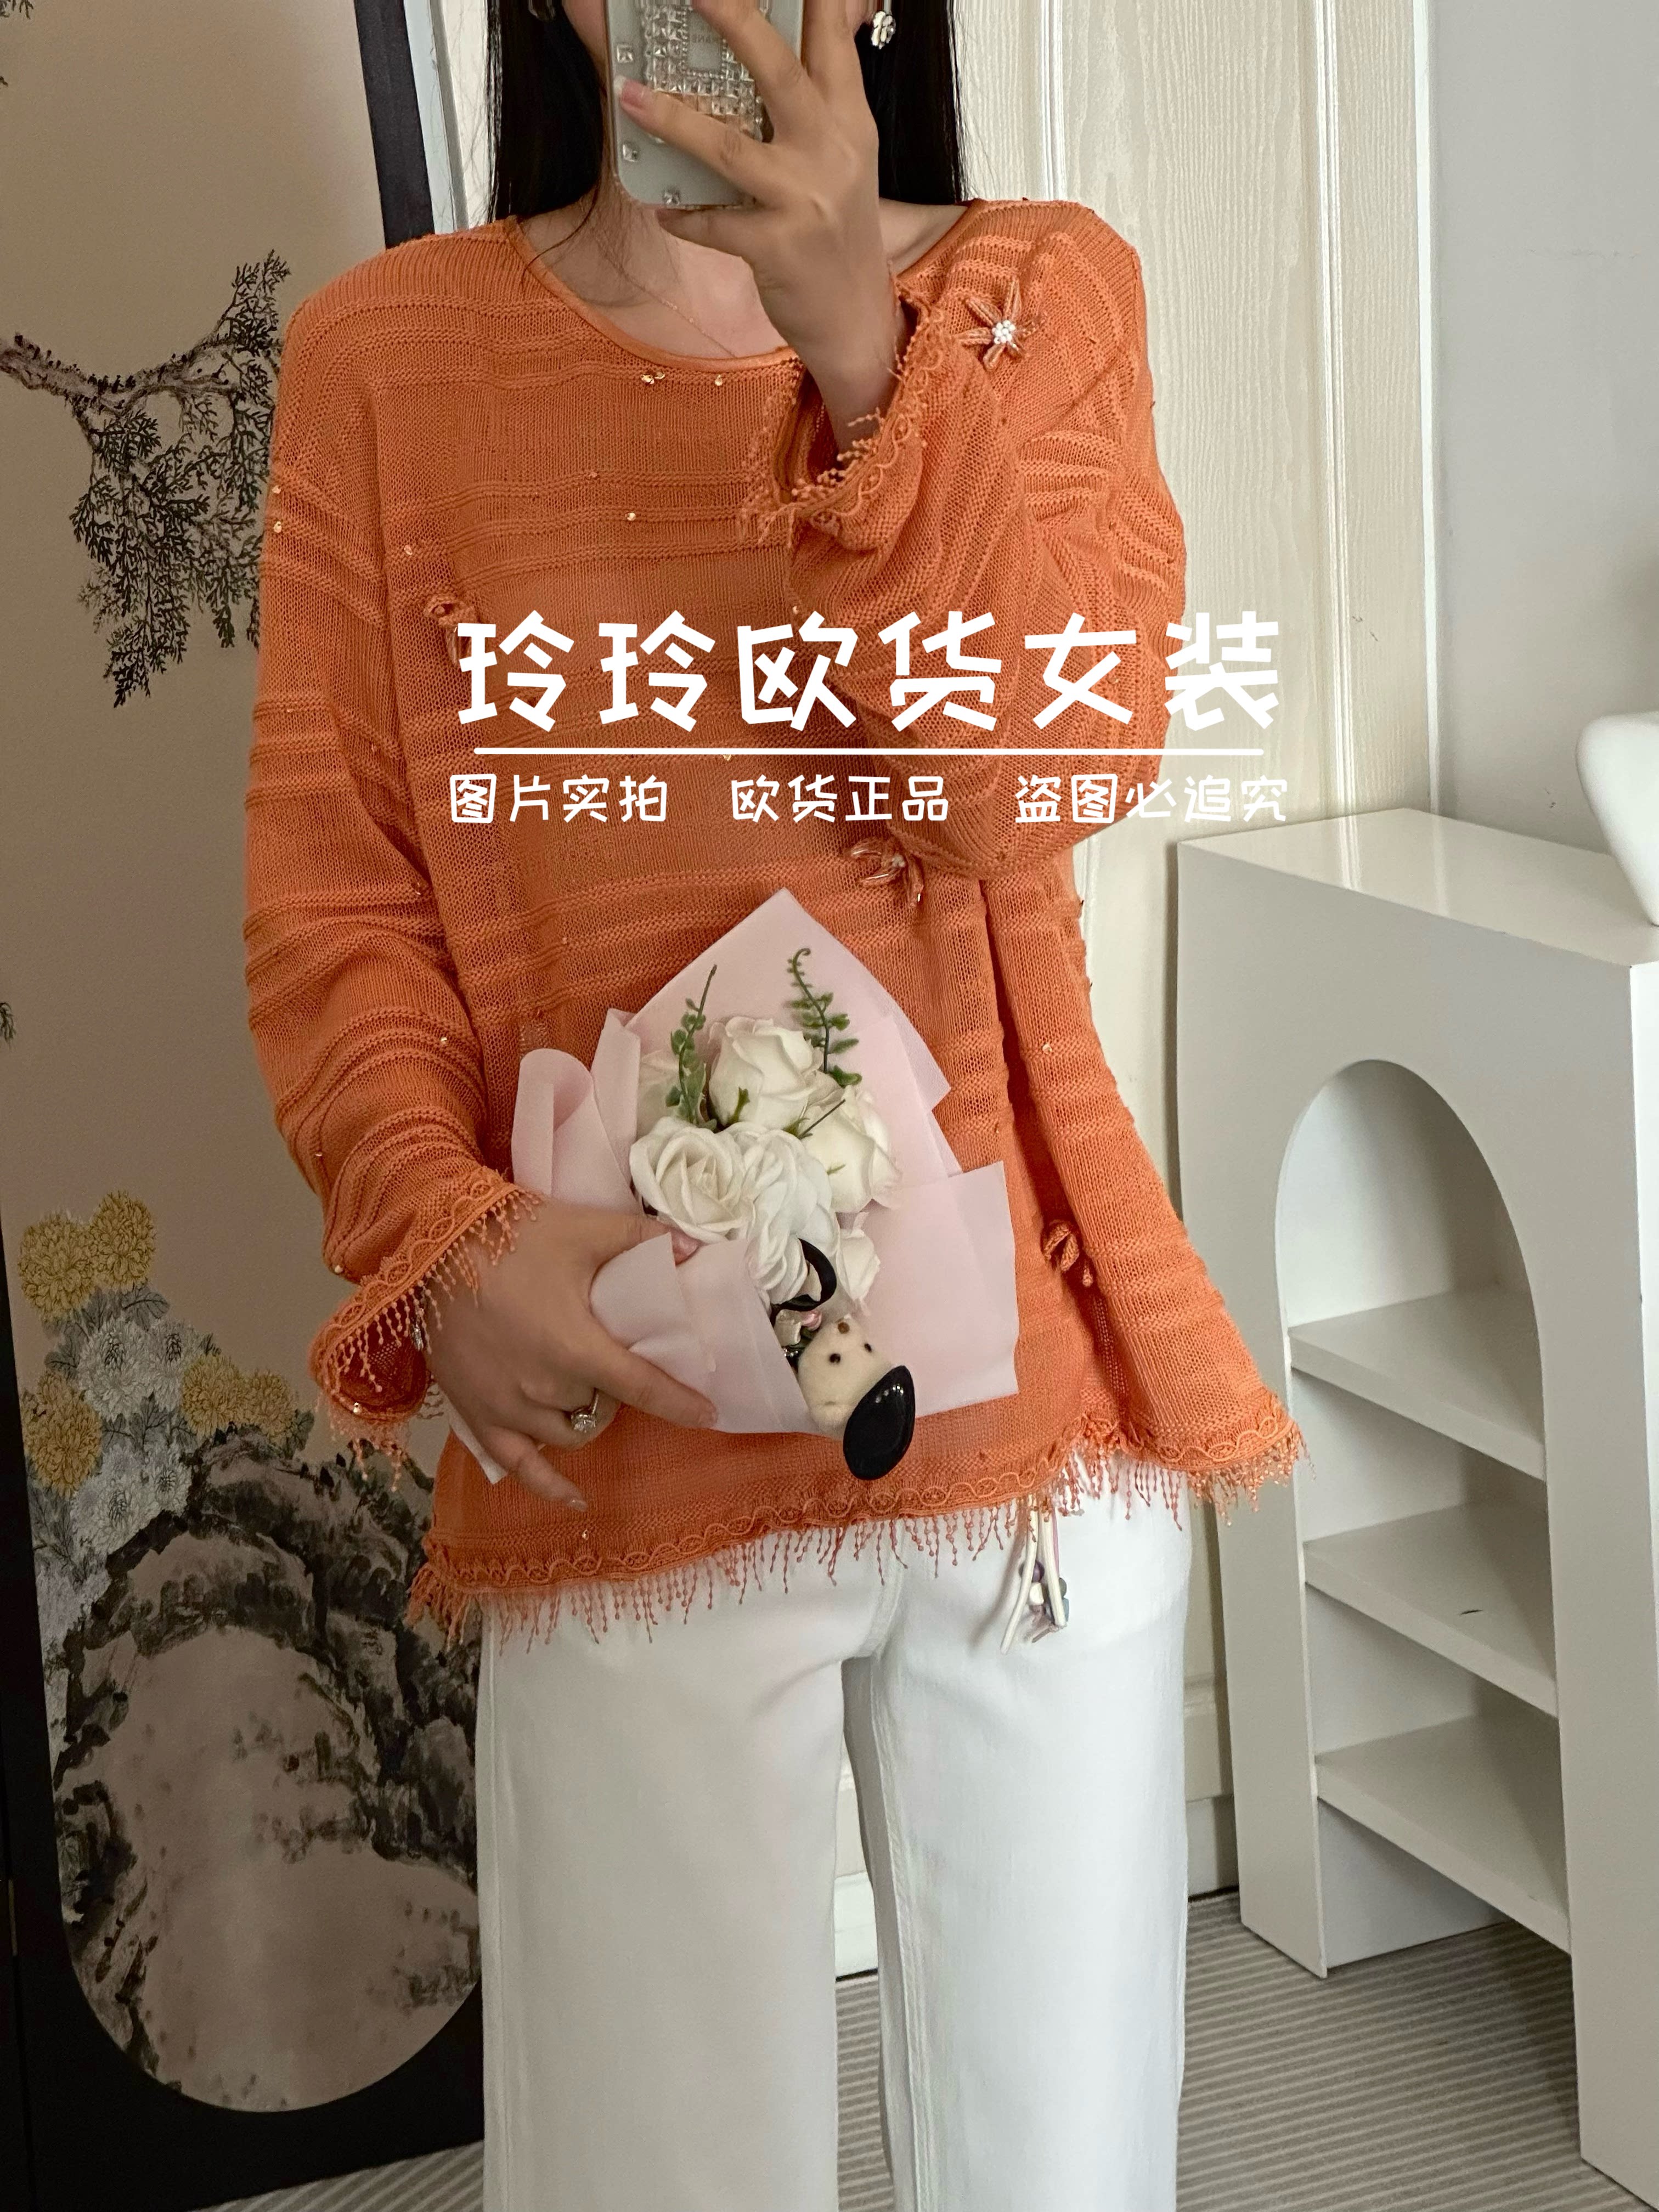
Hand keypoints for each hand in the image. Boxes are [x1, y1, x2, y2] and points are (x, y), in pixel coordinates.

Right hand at [422, 1198, 718, 1509]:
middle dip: (614, 1388)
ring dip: (585, 1416)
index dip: (681, 1403)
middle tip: (611, 1357)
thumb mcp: (584, 1228)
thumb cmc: (510, 1236)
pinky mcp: (477, 1414)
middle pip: (602, 1407)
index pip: (644, 1388)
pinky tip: (575, 1500)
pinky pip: (517, 1465)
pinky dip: (549, 1485)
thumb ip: (643, 1238)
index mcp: (577, 1347)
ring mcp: (509, 1407)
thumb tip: (695, 1248)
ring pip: (569, 1433)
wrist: (431, 1246)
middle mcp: (545, 1388)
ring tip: (585, 1387)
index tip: (709, 1413)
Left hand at [617, 0, 908, 446]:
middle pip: (781, 73)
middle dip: (737, 23)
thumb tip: (814, 26)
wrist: (854, 317)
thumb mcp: (847, 154)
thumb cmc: (838, 231)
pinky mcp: (779, 249)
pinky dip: (686, 216)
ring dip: (673, 119)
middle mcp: (834, 153)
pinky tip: (666, 210)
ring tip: (628, 94)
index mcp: (851, 122)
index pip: (833, 40)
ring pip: (730, 148)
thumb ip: (824, 95)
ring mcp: (806, 201)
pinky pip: (716, 223)